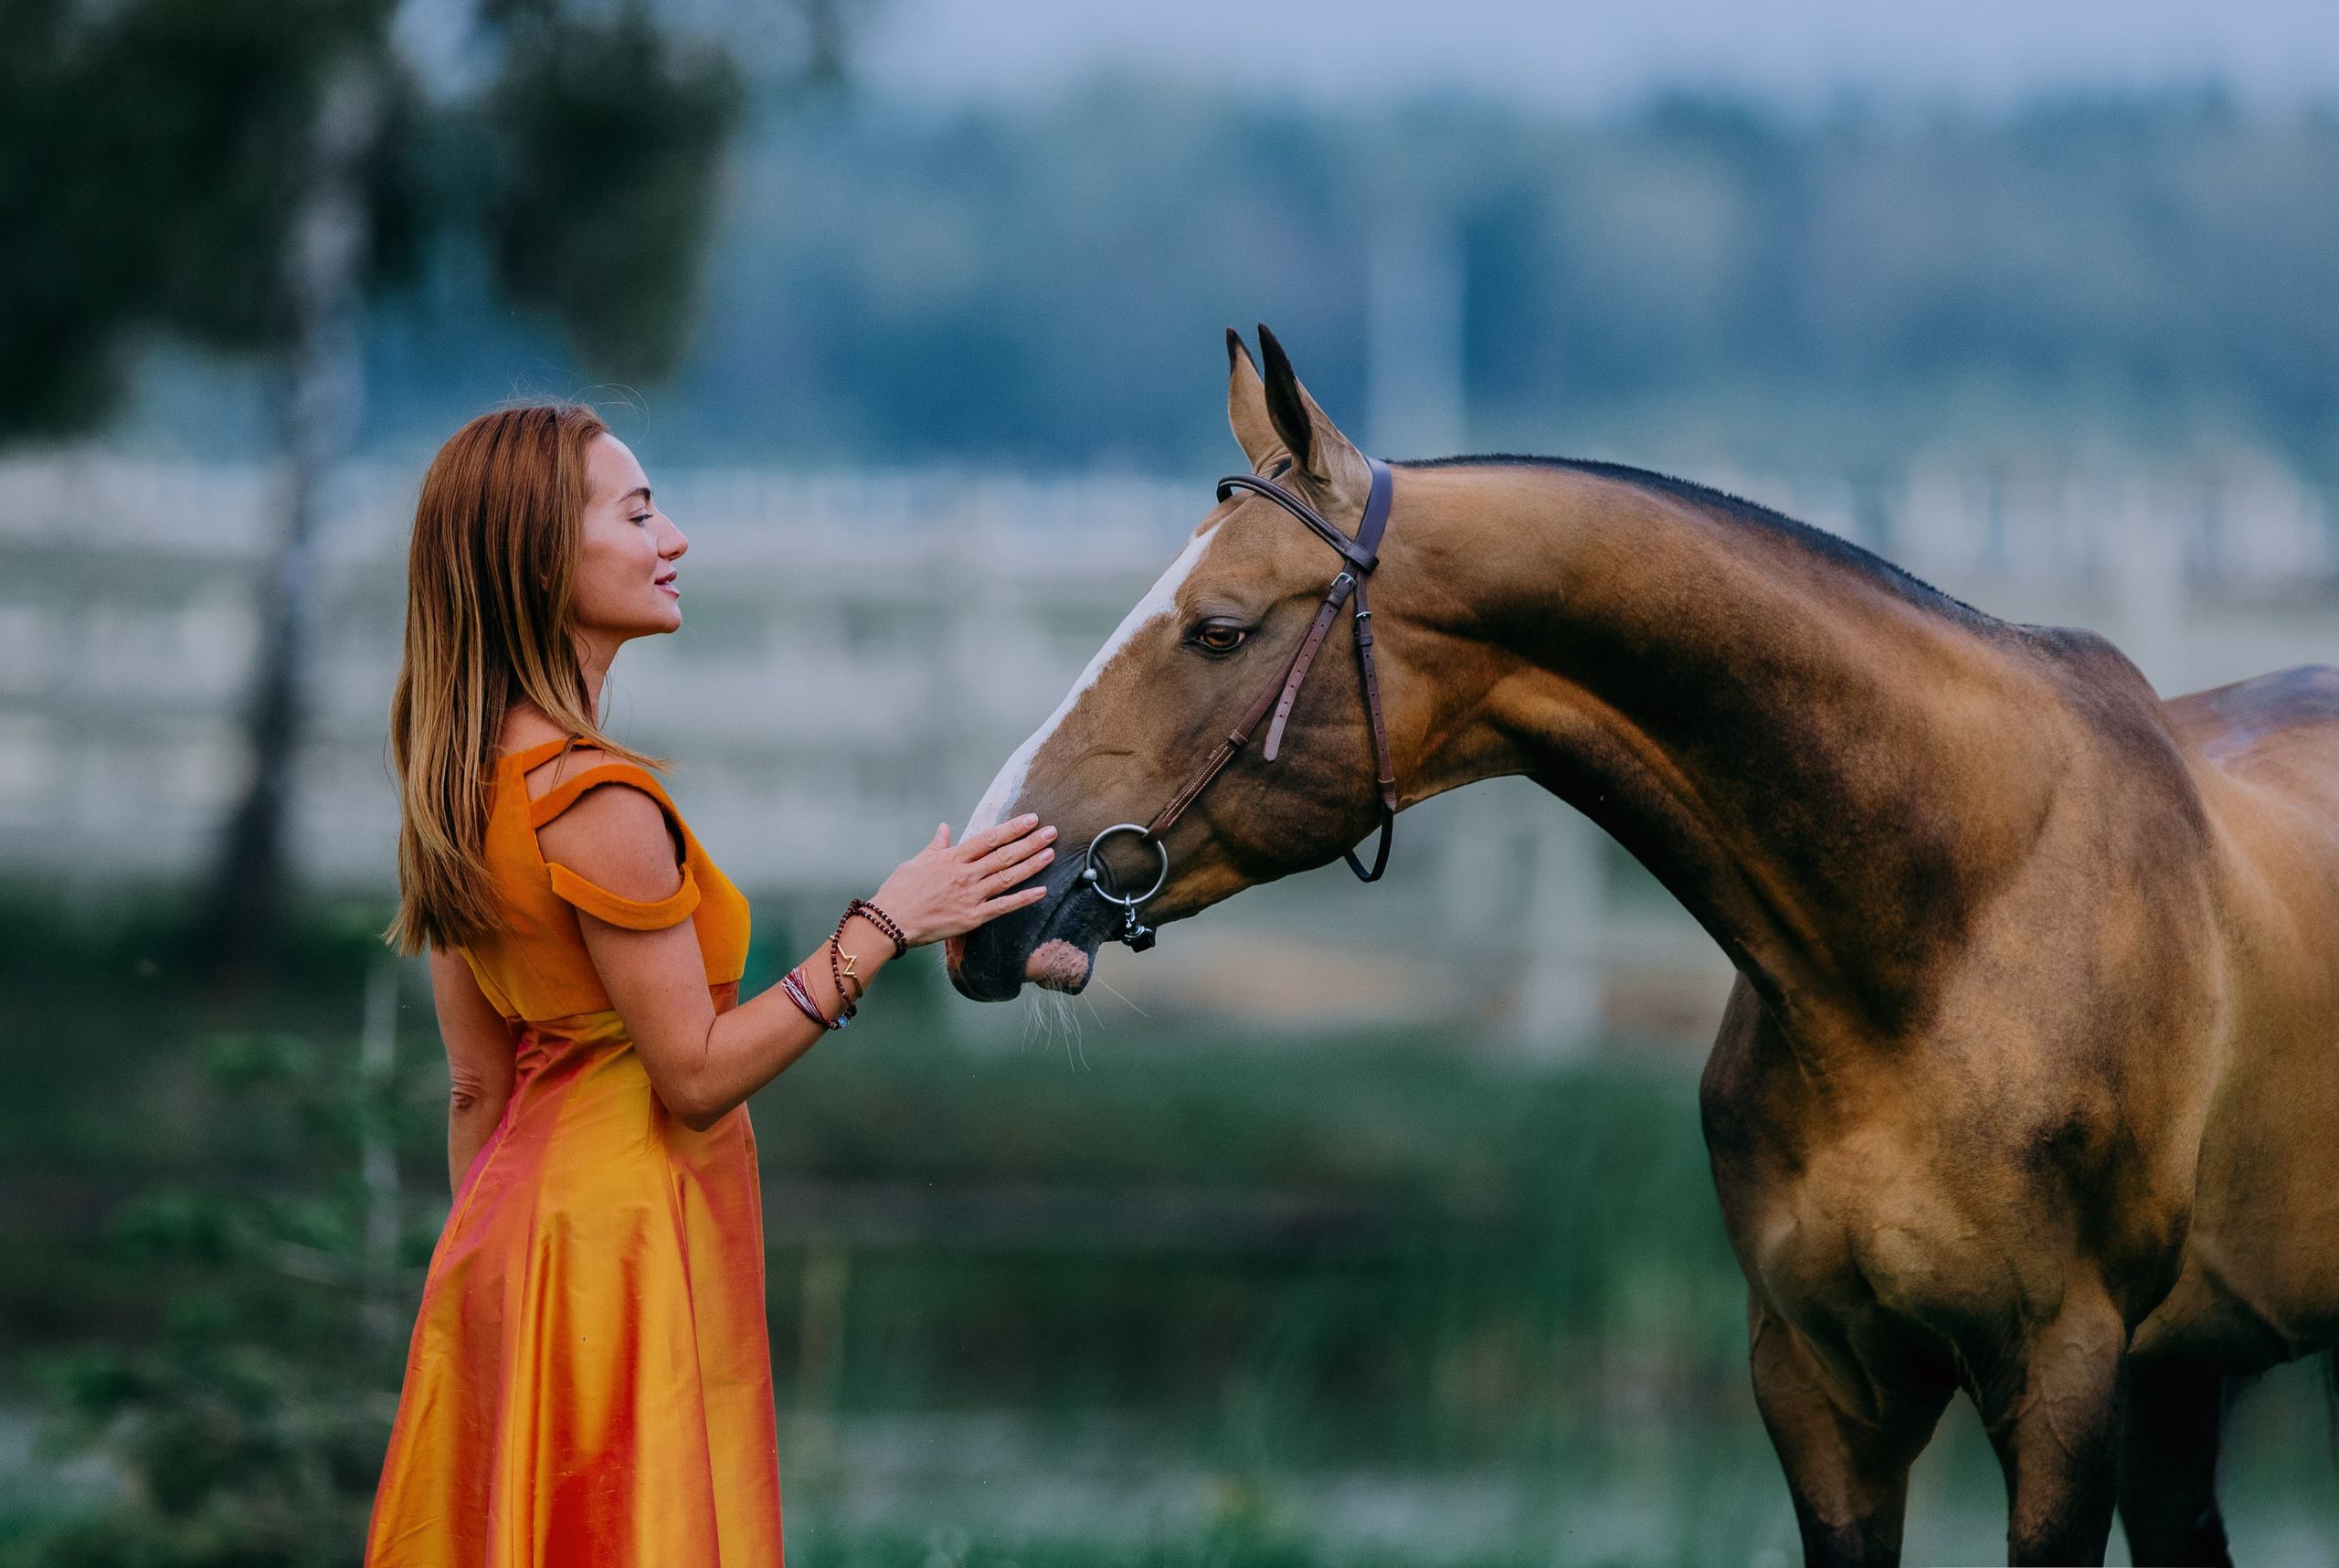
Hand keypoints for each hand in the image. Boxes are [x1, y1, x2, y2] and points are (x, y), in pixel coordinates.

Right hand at [868, 816, 1055, 946]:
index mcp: (952, 858)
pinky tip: (1042, 891)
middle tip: (1052, 831)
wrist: (889, 921)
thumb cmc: (899, 891)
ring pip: (1007, 877)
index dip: (1012, 828)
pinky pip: (1003, 907)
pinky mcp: (971, 918)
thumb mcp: (917, 862)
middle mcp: (964, 874)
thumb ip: (936, 846)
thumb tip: (944, 828)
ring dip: (1031, 864)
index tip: (1031, 819)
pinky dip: (1023, 899)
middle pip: (1003, 855)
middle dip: (1030, 842)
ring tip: (1050, 853)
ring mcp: (970, 896)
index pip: (988, 838)